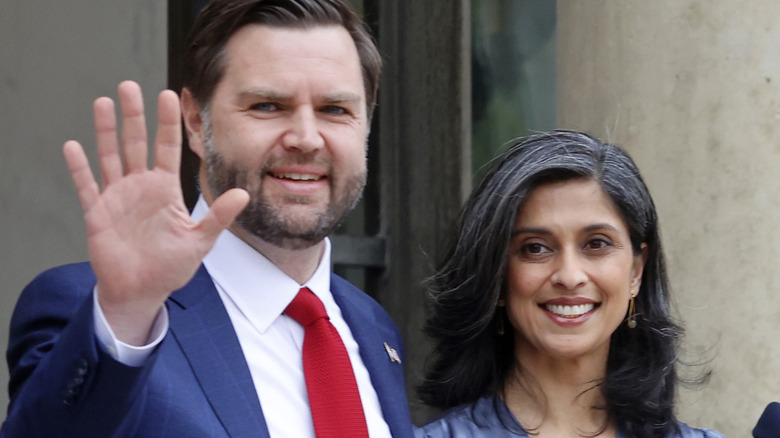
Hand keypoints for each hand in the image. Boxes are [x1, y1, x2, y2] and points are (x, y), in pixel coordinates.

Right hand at [64, 81, 248, 344]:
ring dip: (106, 131)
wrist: (142, 292)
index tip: (168, 95)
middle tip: (129, 86)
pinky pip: (86, 187)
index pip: (167, 148)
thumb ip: (218, 217)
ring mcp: (117, 198)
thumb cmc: (171, 267)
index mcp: (165, 190)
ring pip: (110, 157)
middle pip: (135, 144)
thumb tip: (243, 195)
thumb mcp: (200, 242)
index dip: (167, 123)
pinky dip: (79, 168)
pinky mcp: (97, 214)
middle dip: (133, 116)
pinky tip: (74, 147)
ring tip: (103, 103)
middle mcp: (140, 187)